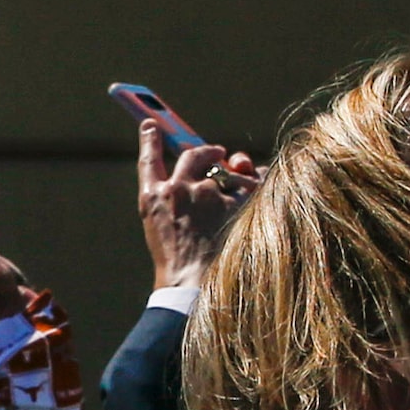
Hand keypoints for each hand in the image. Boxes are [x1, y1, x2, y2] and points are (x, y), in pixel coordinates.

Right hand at [139, 121, 254, 288]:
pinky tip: (260, 188)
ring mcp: (206, 194)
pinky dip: (258, 184)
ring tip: (242, 177)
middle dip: (207, 151)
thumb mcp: (162, 229)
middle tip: (217, 151)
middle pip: (194, 155)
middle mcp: (178, 189)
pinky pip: (253, 183)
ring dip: (236, 172)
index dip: (150, 139)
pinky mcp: (232, 203)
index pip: (149, 158)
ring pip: (227, 169)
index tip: (152, 124)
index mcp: (153, 197)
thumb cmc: (179, 261)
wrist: (192, 285)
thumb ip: (175, 200)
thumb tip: (207, 173)